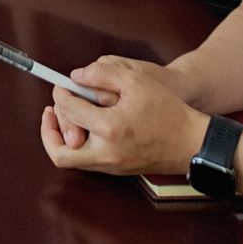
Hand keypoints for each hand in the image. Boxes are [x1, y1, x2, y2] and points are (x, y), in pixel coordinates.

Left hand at [38, 57, 209, 177]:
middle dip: (49, 130)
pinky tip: (85, 125)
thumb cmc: (169, 111)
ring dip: (62, 138)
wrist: (193, 143)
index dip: (60, 94)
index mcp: (109, 129)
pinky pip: (87, 160)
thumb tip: (75, 77)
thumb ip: (101, 74)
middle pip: (60, 152)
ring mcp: (112, 166)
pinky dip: (78, 144)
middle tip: (51, 111)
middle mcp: (106, 153)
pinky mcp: (118, 170)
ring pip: (72, 159)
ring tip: (66, 116)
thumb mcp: (136, 81)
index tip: (64, 86)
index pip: (68, 110)